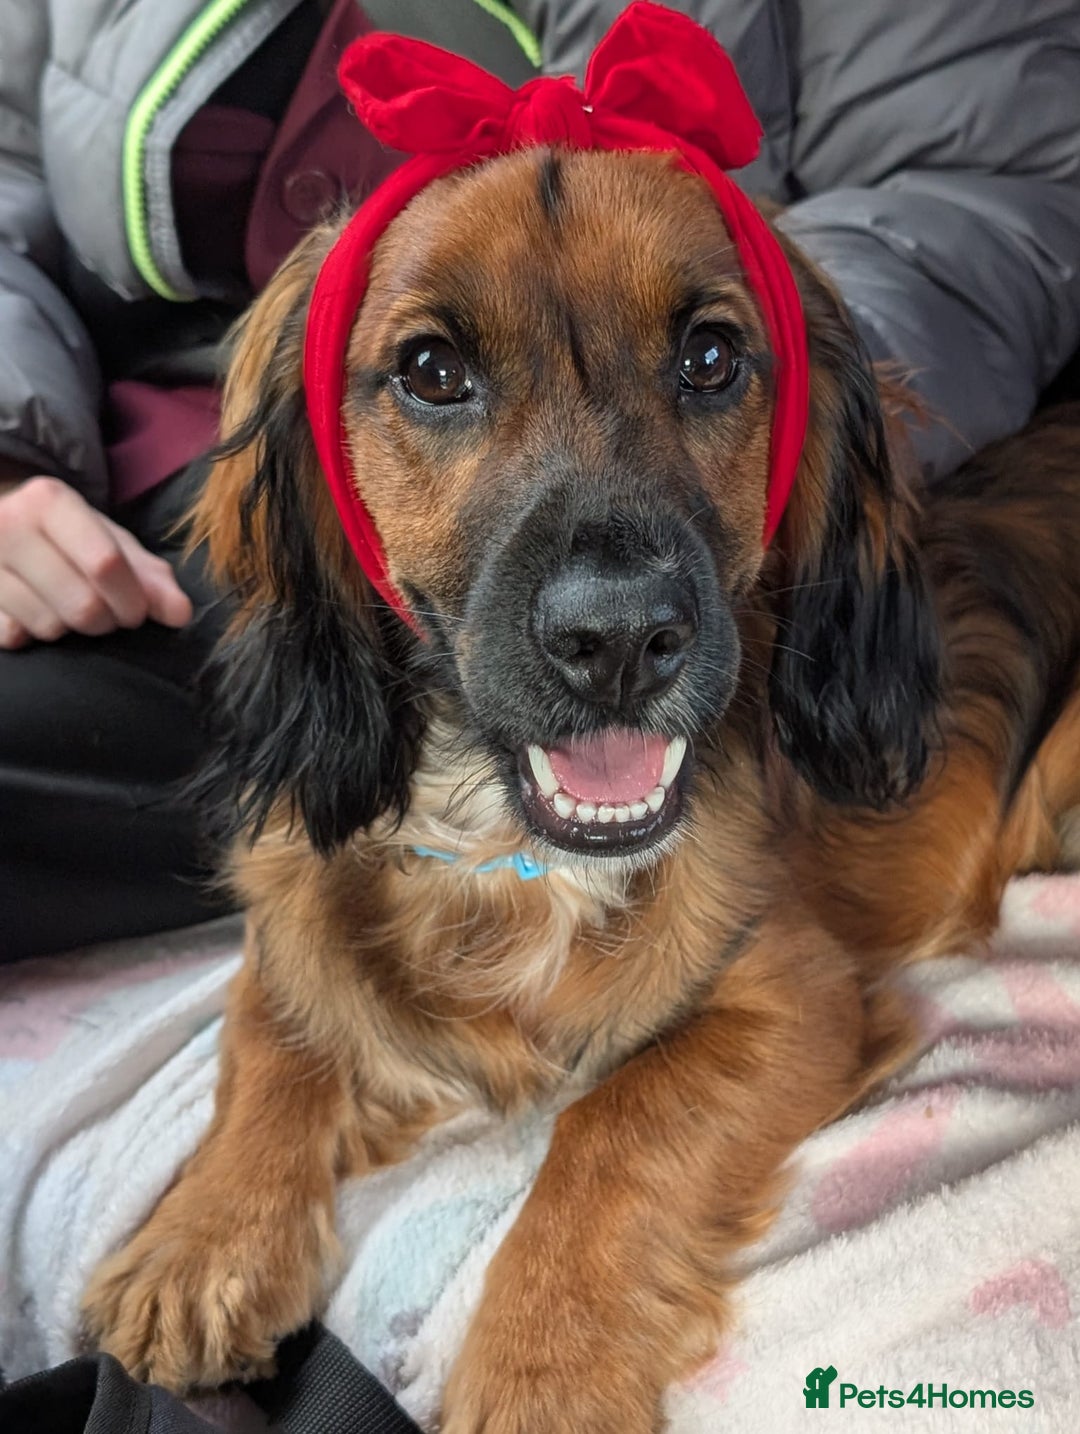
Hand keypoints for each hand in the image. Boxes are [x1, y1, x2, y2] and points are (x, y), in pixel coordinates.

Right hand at [0, 475, 192, 649]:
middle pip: (81, 604)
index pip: (105, 563)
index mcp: (49, 501)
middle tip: (108, 614)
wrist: (3, 525)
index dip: (131, 599)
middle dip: (106, 621)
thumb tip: (180, 614)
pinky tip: (37, 613)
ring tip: (70, 607)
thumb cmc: (69, 537)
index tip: (137, 611)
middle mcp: (8, 524)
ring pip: (48, 626)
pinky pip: (14, 636)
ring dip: (71, 629)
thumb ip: (151, 577)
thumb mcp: (112, 543)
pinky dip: (33, 634)